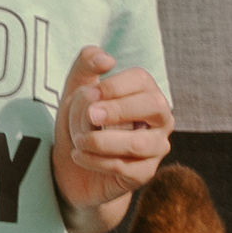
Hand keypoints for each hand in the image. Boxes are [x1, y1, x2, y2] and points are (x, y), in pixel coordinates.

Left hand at [51, 43, 173, 222]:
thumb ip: (86, 66)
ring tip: (78, 140)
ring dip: (102, 140)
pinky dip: (95, 161)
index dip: (115, 85)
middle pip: (153, 105)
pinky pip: (124, 167)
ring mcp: (155, 148)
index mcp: (146, 92)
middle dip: (118, 109)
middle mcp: (159, 119)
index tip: (89, 93)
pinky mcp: (144, 174)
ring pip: (139, 143)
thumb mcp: (76, 91)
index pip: (142, 80)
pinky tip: (77, 156)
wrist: (72, 167)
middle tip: (89, 115)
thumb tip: (107, 58)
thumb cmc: (81, 123)